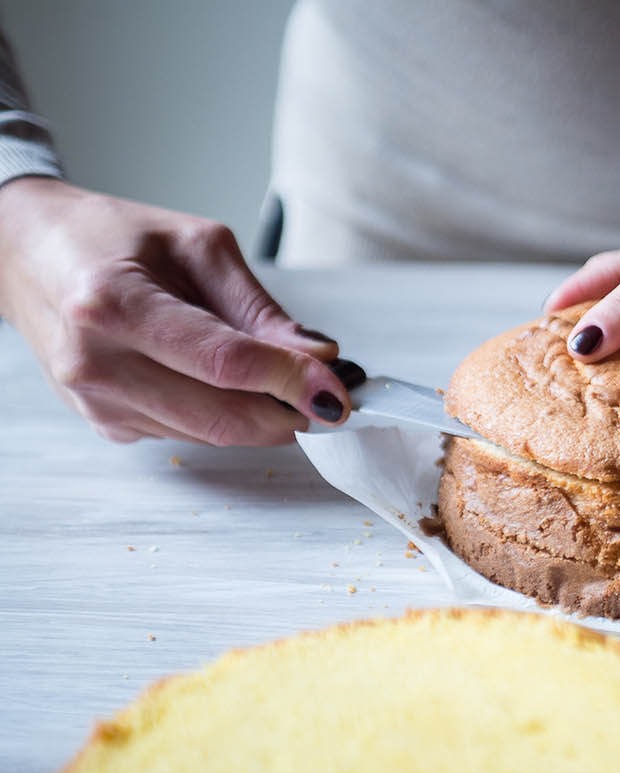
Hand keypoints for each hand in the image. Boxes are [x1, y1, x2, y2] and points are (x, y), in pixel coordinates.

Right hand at [0, 177, 353, 444]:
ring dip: (263, 418)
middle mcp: (95, 362)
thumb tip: (318, 355)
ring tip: (282, 378)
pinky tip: (226, 382)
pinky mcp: (105, 423)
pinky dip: (225, 415)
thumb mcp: (198, 246)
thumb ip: (259, 308)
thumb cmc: (112, 237)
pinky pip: (188, 434)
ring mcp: (96, 402)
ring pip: (211, 435)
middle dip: (289, 413)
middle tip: (330, 397)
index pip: (224, 363)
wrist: (29, 253)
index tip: (338, 389)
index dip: (290, 380)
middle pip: (222, 417)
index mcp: (113, 305)